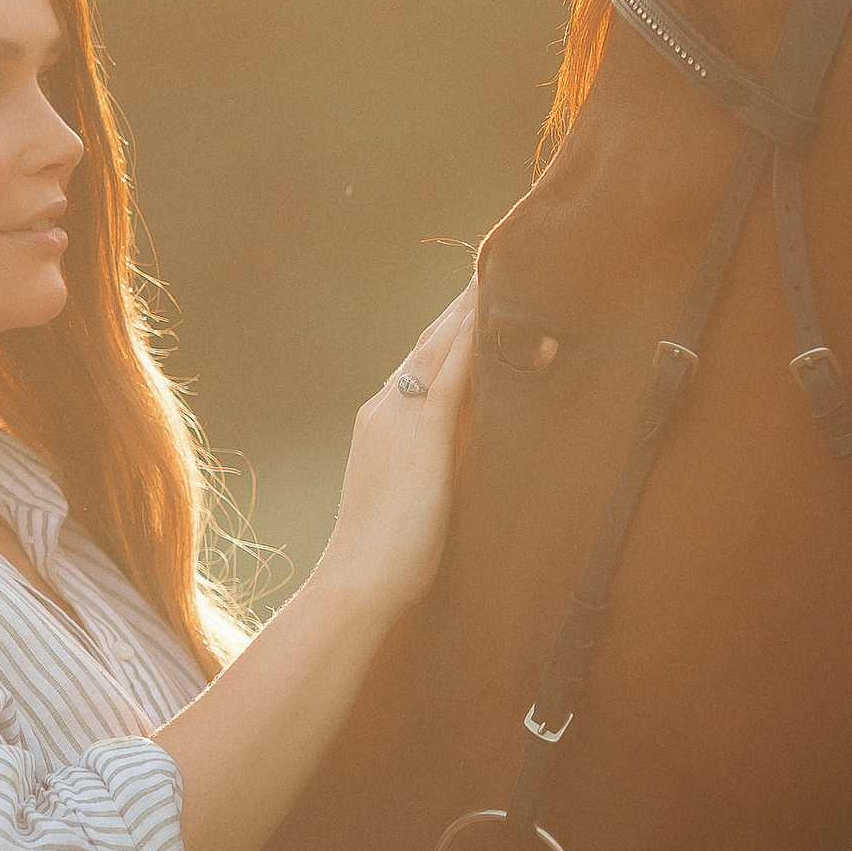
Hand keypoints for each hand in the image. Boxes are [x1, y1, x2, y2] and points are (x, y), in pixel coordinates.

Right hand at [313, 282, 475, 622]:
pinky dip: (470, 340)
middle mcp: (384, 409)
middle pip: (426, 345)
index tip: (467, 303)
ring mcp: (399, 417)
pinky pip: (452, 373)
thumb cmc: (384, 559)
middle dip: (456, 309)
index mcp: (380, 424)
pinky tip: (489, 313)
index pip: (417, 366)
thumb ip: (427, 472)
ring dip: (465, 311)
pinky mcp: (422, 433)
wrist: (359, 580)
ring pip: (438, 348)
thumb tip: (451, 471)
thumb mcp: (407, 500)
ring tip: (492, 275)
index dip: (444, 334)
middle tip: (485, 270)